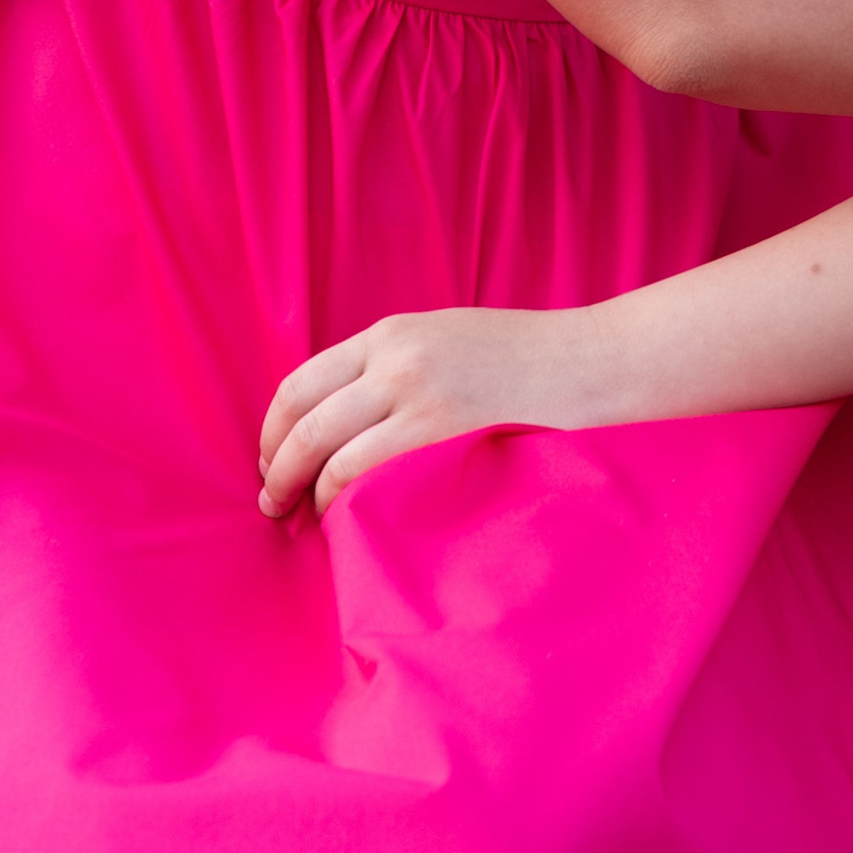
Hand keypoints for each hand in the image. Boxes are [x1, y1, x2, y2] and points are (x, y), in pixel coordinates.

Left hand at [258, 307, 586, 517]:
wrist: (582, 359)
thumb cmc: (520, 360)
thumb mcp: (444, 342)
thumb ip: (393, 370)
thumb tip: (340, 424)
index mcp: (390, 333)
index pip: (301, 381)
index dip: (272, 431)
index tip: (269, 463)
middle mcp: (393, 356)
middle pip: (301, 417)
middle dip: (275, 468)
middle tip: (271, 503)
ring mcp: (415, 391)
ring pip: (325, 449)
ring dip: (301, 492)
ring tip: (300, 519)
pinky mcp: (438, 428)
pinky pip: (363, 471)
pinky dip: (340, 500)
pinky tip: (343, 518)